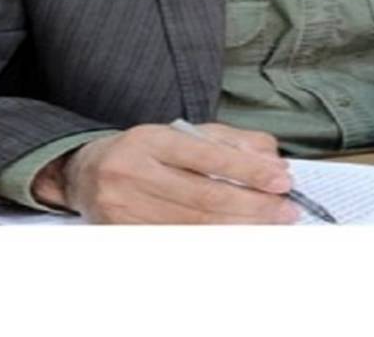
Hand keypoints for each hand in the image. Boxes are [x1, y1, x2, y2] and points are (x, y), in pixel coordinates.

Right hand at [33, 123, 299, 223]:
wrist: (86, 173)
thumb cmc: (146, 151)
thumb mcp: (184, 133)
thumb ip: (230, 140)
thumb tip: (271, 159)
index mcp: (150, 140)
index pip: (207, 157)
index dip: (248, 170)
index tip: (281, 179)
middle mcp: (134, 173)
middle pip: (204, 196)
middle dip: (253, 205)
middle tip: (286, 209)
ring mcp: (125, 209)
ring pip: (194, 225)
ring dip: (240, 226)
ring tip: (271, 223)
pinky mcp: (125, 234)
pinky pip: (178, 241)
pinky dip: (214, 240)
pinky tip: (238, 236)